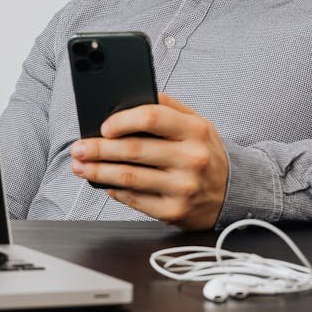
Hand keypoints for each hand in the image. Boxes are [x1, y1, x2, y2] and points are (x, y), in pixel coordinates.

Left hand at [70, 93, 228, 229]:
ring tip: (81, 167)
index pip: (152, 117)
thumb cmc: (206, 153)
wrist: (233, 193)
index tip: (103, 126)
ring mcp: (183, 188)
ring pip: (129, 177)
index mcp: (195, 130)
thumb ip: (167, 107)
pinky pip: (135, 200)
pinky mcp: (174, 211)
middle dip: (99, 149)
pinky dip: (115, 191)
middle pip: (134, 150)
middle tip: (78, 148)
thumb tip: (127, 100)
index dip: (122, 120)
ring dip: (98, 172)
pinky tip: (104, 184)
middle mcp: (191, 159)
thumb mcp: (197, 123)